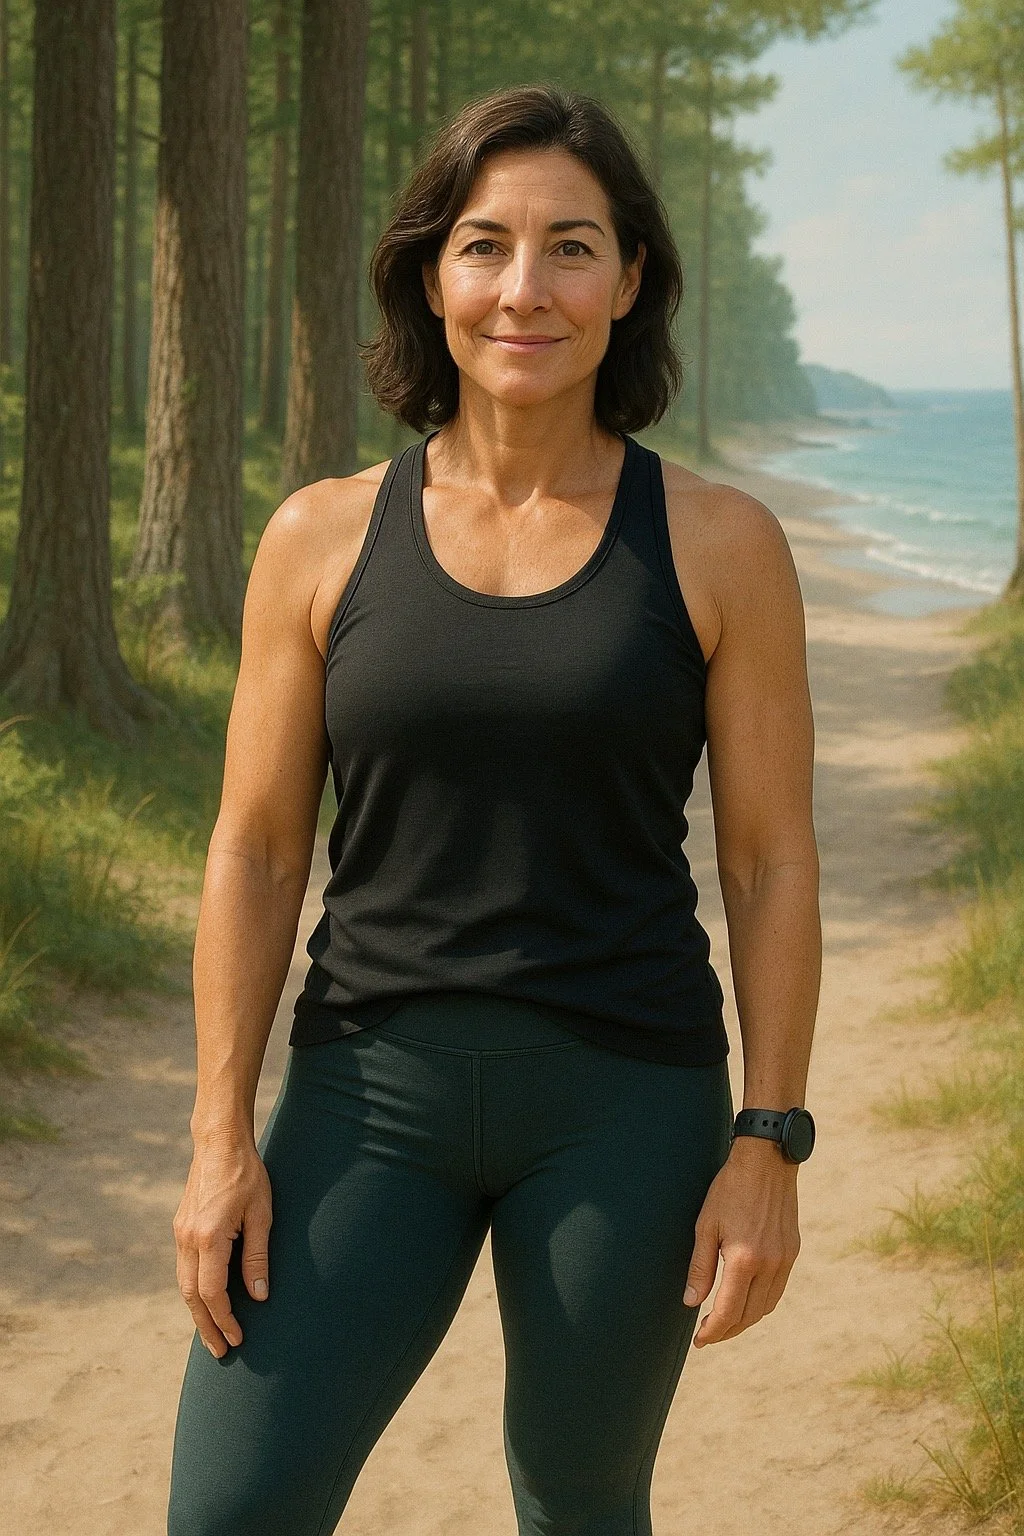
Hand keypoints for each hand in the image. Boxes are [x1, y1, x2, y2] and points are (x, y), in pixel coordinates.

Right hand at [172, 1134, 272, 1357]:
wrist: (219, 1143)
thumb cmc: (247, 1175)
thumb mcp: (262, 1214)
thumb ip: (257, 1255)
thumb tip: (259, 1295)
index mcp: (209, 1236)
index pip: (212, 1292)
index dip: (224, 1319)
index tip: (238, 1338)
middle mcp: (188, 1239)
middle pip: (192, 1296)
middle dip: (206, 1326)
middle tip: (220, 1352)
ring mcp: (180, 1233)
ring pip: (184, 1284)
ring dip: (198, 1312)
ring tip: (213, 1334)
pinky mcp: (181, 1227)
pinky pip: (184, 1269)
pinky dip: (194, 1291)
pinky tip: (206, 1301)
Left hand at [682, 1136, 800, 1346]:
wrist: (767, 1161)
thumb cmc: (730, 1189)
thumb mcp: (706, 1225)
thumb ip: (700, 1267)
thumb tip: (692, 1303)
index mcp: (745, 1259)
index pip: (729, 1312)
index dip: (713, 1331)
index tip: (700, 1340)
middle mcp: (770, 1264)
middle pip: (750, 1316)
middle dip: (728, 1331)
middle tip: (708, 1335)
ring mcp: (785, 1259)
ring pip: (766, 1306)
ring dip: (746, 1320)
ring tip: (725, 1321)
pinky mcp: (793, 1252)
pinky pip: (778, 1290)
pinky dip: (761, 1302)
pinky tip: (746, 1298)